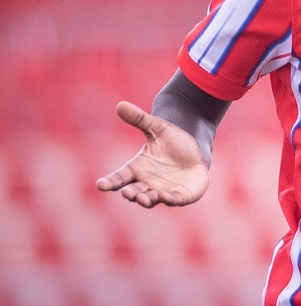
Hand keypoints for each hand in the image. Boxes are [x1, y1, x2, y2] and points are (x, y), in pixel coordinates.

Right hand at [95, 101, 209, 207]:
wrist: (195, 150)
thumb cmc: (172, 140)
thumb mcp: (156, 127)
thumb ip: (139, 119)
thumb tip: (120, 104)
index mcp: (137, 168)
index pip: (120, 177)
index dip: (110, 182)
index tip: (100, 185)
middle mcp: (147, 183)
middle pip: (134, 191)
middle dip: (130, 194)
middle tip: (127, 193)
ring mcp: (163, 191)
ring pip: (152, 198)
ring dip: (147, 199)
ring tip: (143, 198)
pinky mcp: (181, 195)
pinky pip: (174, 200)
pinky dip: (169, 200)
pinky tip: (166, 197)